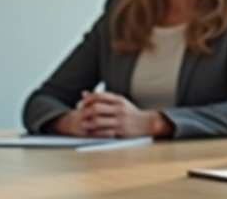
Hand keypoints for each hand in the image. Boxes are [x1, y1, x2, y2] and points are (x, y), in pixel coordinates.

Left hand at [55, 92, 170, 138]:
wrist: (146, 123)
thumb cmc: (129, 112)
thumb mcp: (118, 101)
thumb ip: (102, 97)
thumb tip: (84, 93)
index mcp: (118, 99)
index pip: (99, 96)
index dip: (87, 99)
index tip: (80, 104)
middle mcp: (119, 108)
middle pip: (97, 108)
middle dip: (85, 111)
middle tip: (79, 114)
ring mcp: (119, 120)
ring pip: (99, 121)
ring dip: (88, 123)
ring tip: (83, 124)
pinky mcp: (120, 130)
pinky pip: (104, 132)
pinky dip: (95, 132)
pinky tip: (90, 132)